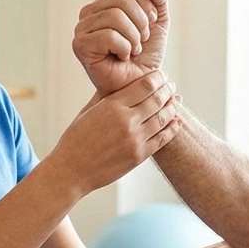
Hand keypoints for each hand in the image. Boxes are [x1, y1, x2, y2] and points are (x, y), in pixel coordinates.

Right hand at [45, 70, 181, 195]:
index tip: (161, 76)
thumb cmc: (75, 140)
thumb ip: (105, 95)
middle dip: (167, 90)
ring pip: (163, 118)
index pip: (145, 85)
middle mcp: (126, 120)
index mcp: (112, 105)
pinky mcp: (139, 155)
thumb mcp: (87, 111)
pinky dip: (173, 128)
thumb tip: (119, 82)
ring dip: (172, 107)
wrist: (71, 171)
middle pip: (157, 99)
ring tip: (176, 101)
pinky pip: (163, 139)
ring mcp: (135, 139)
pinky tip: (177, 122)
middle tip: (171, 86)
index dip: (157, 78)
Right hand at [73, 0, 169, 95]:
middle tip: (142, 40)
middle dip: (141, 21)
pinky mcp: (80, 45)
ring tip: (133, 50)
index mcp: (105, 1)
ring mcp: (82, 28)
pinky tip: (123, 57)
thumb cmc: (145, 56)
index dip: (145, 2)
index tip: (151, 23)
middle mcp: (90, 11)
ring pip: (114, 16)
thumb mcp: (159, 23)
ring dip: (134, 37)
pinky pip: (108, 35)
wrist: (139, 86)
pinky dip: (124, 47)